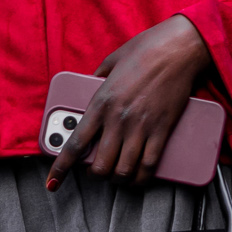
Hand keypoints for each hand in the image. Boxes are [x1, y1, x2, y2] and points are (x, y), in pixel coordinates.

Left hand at [46, 15, 210, 189]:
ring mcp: (141, 127)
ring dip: (119, 179)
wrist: (178, 49)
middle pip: (100, 165)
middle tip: (97, 171)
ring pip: (124, 171)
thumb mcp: (111, 61)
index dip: (61, 168)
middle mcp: (118, 119)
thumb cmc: (146, 50)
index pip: (75, 144)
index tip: (53, 182)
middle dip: (96, 174)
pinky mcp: (162, 131)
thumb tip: (90, 83)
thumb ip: (98, 77)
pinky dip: (142, 177)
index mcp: (100, 103)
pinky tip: (139, 177)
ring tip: (118, 175)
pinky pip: (149, 165)